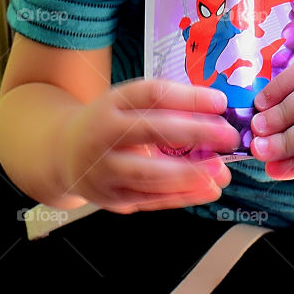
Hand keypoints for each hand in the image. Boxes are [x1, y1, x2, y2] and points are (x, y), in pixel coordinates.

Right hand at [58, 79, 240, 213]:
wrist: (65, 153)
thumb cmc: (111, 123)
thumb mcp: (128, 104)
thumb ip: (165, 108)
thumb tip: (215, 113)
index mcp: (112, 103)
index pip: (152, 94)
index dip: (188, 97)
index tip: (219, 101)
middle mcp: (104, 134)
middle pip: (151, 130)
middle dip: (195, 133)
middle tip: (227, 135)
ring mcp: (105, 170)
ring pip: (150, 173)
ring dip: (191, 174)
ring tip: (221, 171)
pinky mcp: (112, 199)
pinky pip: (151, 199)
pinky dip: (182, 197)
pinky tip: (208, 190)